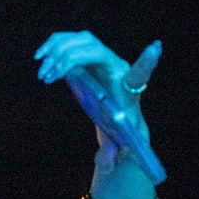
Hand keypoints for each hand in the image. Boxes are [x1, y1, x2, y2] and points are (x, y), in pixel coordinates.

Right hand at [34, 31, 160, 152]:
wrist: (115, 120)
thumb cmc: (120, 133)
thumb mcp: (117, 149)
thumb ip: (110, 157)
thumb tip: (104, 157)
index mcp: (128, 89)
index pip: (140, 75)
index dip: (147, 62)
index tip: (156, 49)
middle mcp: (117, 67)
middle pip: (94, 49)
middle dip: (69, 57)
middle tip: (49, 74)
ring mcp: (102, 57)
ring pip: (81, 40)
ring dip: (58, 50)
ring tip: (43, 71)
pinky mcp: (88, 54)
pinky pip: (70, 42)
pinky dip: (54, 46)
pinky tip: (41, 58)